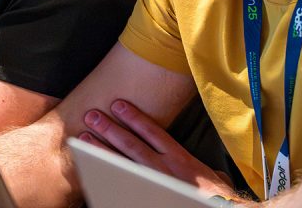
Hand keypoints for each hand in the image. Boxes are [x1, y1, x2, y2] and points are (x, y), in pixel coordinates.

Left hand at [79, 99, 241, 202]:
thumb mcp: (212, 176)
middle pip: (130, 143)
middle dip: (109, 128)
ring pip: (121, 161)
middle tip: (91, 115)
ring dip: (102, 148)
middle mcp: (163, 167)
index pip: (152, 131)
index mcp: (180, 158)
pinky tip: (92, 168)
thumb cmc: (216, 196)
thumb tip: (206, 169)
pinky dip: (105, 175)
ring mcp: (152, 181)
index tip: (117, 104)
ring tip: (85, 136)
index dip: (133, 116)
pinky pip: (121, 183)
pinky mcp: (145, 193)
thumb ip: (201, 168)